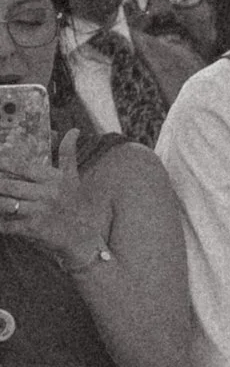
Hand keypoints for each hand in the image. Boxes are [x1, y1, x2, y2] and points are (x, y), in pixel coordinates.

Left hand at [0, 131, 105, 268]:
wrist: (84, 237)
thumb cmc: (76, 204)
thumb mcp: (73, 177)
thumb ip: (67, 153)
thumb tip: (74, 130)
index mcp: (53, 179)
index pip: (23, 167)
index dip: (4, 163)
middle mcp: (46, 194)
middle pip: (10, 186)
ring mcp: (40, 212)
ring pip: (7, 204)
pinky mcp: (35, 229)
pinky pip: (9, 225)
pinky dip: (1, 223)